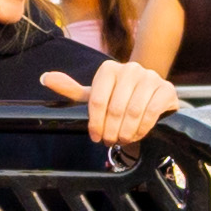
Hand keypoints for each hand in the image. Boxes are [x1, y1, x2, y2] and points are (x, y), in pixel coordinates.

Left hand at [44, 58, 174, 145]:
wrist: (150, 101)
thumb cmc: (117, 99)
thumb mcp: (94, 97)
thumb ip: (71, 90)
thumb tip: (44, 78)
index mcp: (109, 69)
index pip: (97, 100)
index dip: (95, 123)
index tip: (95, 137)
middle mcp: (130, 68)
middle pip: (115, 108)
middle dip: (111, 130)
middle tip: (110, 142)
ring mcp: (150, 77)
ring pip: (133, 111)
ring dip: (126, 131)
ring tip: (123, 139)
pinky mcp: (166, 89)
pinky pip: (152, 112)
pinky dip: (142, 128)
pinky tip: (138, 134)